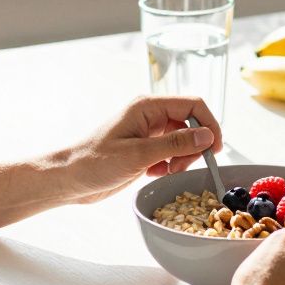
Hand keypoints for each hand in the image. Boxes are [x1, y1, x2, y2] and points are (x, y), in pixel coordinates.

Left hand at [58, 95, 221, 204]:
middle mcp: (150, 116)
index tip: (215, 148)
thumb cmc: (95, 162)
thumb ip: (175, 144)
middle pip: (190, 123)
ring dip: (182, 158)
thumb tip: (207, 135)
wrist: (69, 179)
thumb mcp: (139, 154)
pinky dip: (170, 165)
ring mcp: (147, 132)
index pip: (193, 104)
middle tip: (185, 166)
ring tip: (168, 172)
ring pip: (182, 140)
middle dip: (194, 146)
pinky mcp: (144, 149)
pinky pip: (170, 153)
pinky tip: (155, 174)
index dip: (209, 124)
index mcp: (148, 106)